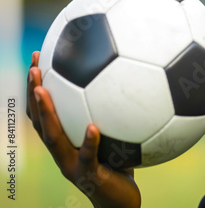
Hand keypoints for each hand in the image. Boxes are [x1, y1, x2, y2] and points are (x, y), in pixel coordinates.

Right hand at [26, 51, 140, 207]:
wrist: (120, 202)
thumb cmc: (120, 165)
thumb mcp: (116, 137)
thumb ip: (113, 114)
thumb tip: (127, 80)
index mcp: (66, 140)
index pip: (45, 111)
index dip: (37, 87)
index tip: (38, 57)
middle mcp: (63, 151)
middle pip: (40, 120)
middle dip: (34, 92)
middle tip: (33, 66)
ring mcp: (72, 165)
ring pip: (53, 137)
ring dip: (46, 112)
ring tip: (43, 89)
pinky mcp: (89, 176)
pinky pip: (87, 157)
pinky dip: (89, 141)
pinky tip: (92, 126)